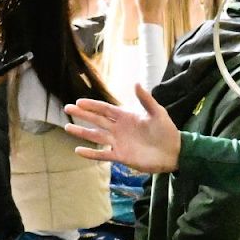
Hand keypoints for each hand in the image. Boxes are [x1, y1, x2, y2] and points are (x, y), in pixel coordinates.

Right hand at [64, 84, 180, 172]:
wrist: (173, 151)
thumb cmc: (166, 130)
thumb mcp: (157, 112)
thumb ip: (146, 100)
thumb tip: (136, 83)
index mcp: (126, 117)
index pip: (105, 109)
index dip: (92, 105)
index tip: (79, 101)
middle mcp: (119, 129)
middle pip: (96, 120)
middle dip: (82, 114)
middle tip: (67, 108)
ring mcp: (118, 143)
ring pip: (96, 136)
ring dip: (82, 132)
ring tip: (67, 127)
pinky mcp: (121, 156)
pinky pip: (102, 154)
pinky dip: (91, 153)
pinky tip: (78, 150)